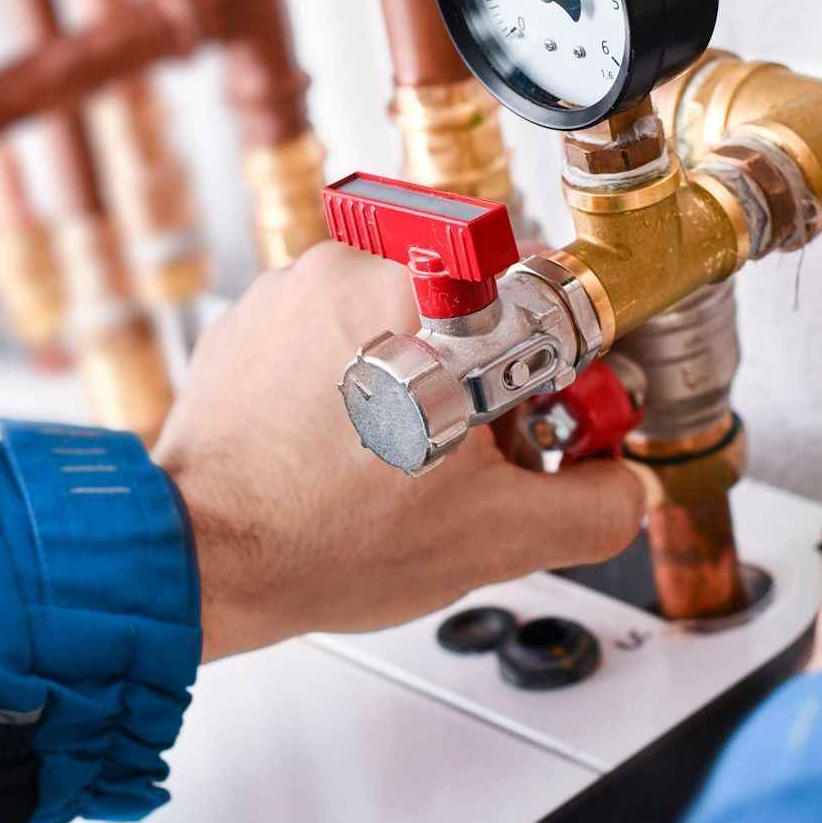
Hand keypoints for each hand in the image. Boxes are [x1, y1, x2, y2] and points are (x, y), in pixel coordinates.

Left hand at [154, 244, 645, 661]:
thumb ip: (593, 508)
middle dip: (487, 375)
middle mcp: (357, 264)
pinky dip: (354, 376)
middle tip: (475, 449)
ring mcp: (295, 284)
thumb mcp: (497, 538)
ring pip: (401, 312)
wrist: (199, 558)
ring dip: (420, 373)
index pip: (546, 285)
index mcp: (429, 294)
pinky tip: (346, 447)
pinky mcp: (255, 316)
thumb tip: (621, 488)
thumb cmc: (320, 538)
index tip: (553, 404)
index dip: (564, 359)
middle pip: (470, 302)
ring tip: (398, 456)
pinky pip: (336, 329)